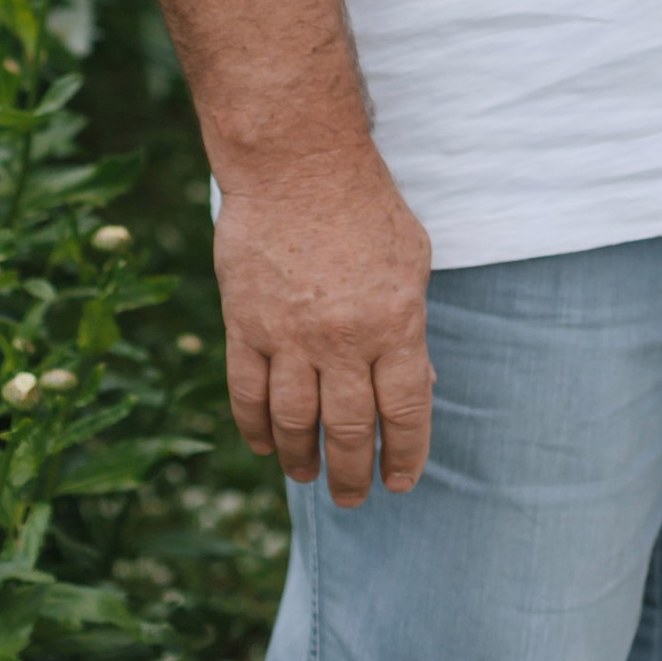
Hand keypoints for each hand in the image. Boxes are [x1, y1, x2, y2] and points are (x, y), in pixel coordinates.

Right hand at [211, 138, 433, 505]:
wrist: (298, 162)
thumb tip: (416, 388)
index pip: (405, 411)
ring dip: (301, 459)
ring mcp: (288, 335)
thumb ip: (411, 328)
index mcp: (395, 324)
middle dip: (353, 473)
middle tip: (352, 497)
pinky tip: (263, 444)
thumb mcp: (412, 262)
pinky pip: (247, 392)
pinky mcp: (245, 323)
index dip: (405, 455)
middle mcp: (342, 339)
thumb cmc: (365, 207)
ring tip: (308, 477)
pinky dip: (254, 426)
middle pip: (350, 429)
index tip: (401, 482)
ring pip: (294, 421)